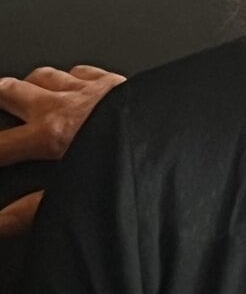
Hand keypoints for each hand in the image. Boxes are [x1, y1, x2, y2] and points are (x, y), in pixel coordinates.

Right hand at [0, 66, 125, 233]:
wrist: (179, 133)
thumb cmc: (133, 164)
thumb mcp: (79, 194)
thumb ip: (35, 209)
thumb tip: (3, 222)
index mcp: (51, 134)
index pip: (2, 145)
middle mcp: (65, 105)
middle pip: (12, 93)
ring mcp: (89, 89)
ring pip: (46, 75)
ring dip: (29, 82)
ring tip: (19, 89)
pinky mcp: (114, 81)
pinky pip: (83, 71)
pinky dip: (72, 76)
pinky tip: (73, 80)